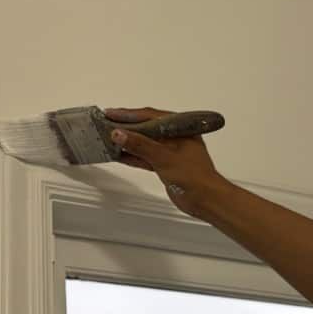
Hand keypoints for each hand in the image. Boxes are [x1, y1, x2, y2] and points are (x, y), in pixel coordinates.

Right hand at [104, 106, 224, 218]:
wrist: (205, 199)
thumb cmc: (196, 176)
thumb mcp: (164, 157)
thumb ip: (141, 145)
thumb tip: (120, 134)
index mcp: (179, 128)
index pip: (149, 116)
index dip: (129, 115)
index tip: (111, 114)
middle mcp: (175, 137)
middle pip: (146, 128)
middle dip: (126, 126)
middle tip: (107, 124)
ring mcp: (170, 151)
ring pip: (144, 143)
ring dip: (127, 141)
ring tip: (109, 138)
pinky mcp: (166, 166)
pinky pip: (145, 157)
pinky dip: (132, 156)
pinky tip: (119, 154)